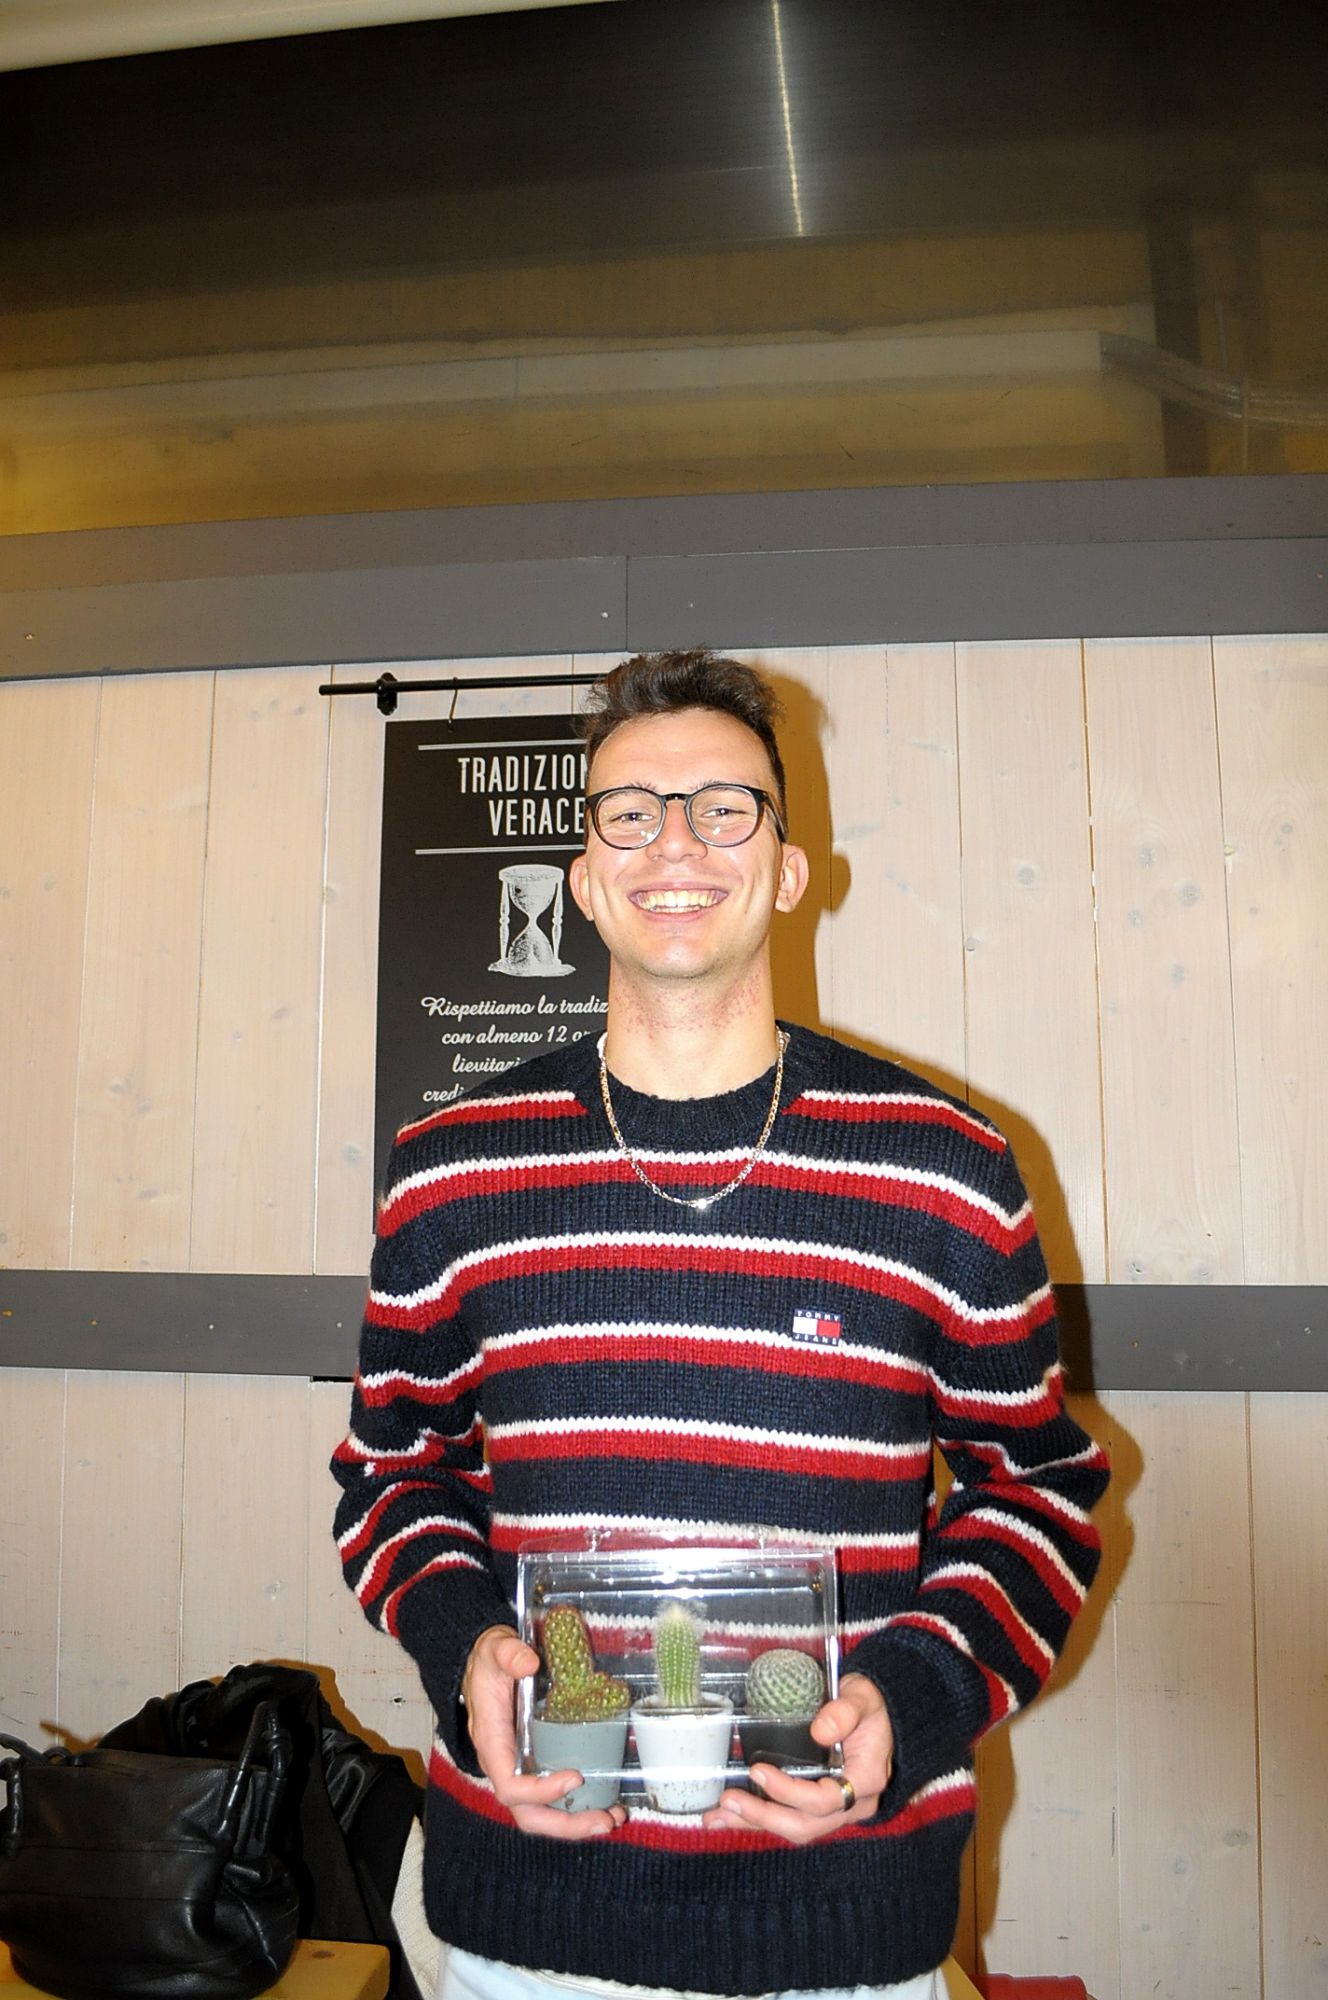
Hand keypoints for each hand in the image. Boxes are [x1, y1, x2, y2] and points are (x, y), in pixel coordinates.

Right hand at [461, 1625, 625, 1839]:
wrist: (483, 1666)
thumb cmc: (488, 1662)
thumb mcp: (495, 1649)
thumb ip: (508, 1653)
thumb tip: (529, 1663)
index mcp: (492, 1744)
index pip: (509, 1786)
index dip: (539, 1791)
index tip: (575, 1777)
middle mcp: (505, 1766)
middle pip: (528, 1814)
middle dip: (565, 1824)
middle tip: (604, 1821)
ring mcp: (520, 1770)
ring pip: (541, 1814)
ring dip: (577, 1822)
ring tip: (613, 1817)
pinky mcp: (535, 1766)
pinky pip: (552, 1799)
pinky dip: (579, 1806)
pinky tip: (608, 1803)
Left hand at [702, 1672, 892, 1844]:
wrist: (878, 1715)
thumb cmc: (869, 1705)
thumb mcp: (862, 1698)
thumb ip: (845, 1711)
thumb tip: (819, 1731)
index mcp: (866, 1780)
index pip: (826, 1800)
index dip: (790, 1791)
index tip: (758, 1770)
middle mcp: (853, 1804)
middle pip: (806, 1824)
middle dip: (764, 1816)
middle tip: (728, 1800)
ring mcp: (836, 1811)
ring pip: (795, 1827)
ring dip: (755, 1823)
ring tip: (716, 1816)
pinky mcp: (820, 1808)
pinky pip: (789, 1818)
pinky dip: (758, 1818)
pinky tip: (729, 1815)